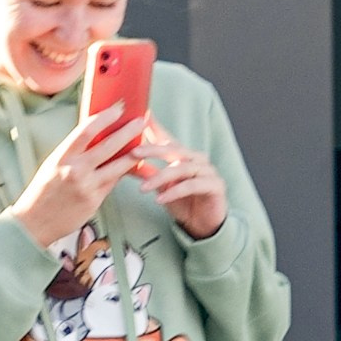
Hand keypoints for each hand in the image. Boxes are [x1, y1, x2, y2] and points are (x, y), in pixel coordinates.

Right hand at [12, 100, 144, 249]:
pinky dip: (124, 172)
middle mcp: (75, 169)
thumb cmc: (44, 191)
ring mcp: (87, 186)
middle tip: (142, 121)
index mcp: (62, 156)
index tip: (117, 109)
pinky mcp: (95, 200)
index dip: (104, 118)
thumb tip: (93, 135)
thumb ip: (73, 152)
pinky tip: (135, 165)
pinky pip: (113, 182)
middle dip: (127, 132)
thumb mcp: (53, 165)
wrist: (35, 222)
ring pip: (118, 166)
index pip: (85, 131)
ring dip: (134, 154)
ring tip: (146, 144)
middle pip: (108, 146)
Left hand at [137, 118, 229, 240]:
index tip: (141, 116)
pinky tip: (160, 199)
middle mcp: (198, 159)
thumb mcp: (161, 185)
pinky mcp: (215, 186)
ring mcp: (208, 171)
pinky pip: (192, 185)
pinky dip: (174, 192)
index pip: (167, 138)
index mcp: (185, 156)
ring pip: (182, 168)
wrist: (203, 225)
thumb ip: (148, 171)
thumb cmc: (182, 203)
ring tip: (143, 188)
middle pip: (174, 149)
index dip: (155, 127)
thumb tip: (124, 160)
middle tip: (133, 152)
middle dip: (152, 149)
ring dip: (160, 178)